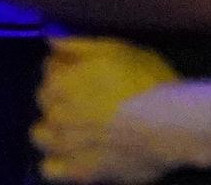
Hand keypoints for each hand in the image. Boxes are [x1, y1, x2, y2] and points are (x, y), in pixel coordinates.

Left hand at [32, 37, 180, 182]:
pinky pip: (50, 168)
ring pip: (41, 134)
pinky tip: (75, 152)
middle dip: (61, 94)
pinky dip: (57, 160)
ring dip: (55, 126)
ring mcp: (64, 146)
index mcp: (62, 82)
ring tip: (80, 123)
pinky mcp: (78, 173)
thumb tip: (51, 39)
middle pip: (45, 100)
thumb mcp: (119, 52)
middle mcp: (56, 114)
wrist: (168, 127)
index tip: (83, 67)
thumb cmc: (147, 83)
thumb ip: (81, 46)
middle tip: (90, 93)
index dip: (67, 65)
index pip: (49, 68)